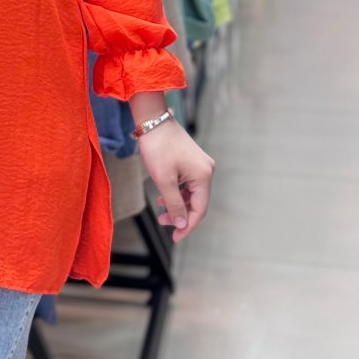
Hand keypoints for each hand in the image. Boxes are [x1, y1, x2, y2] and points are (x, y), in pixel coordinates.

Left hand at [138, 120, 214, 243]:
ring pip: (191, 194)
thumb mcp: (164, 179)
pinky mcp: (191, 160)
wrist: (152, 120)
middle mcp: (206, 170)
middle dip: (180, 215)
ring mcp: (200, 164)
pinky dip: (177, 193)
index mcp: (203, 176)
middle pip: (197, 202)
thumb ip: (175, 204)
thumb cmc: (158, 147)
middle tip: (163, 223)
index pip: (200, 209)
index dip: (188, 225)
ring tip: (161, 211)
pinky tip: (164, 197)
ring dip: (177, 204)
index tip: (175, 238)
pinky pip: (187, 184)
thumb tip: (183, 223)